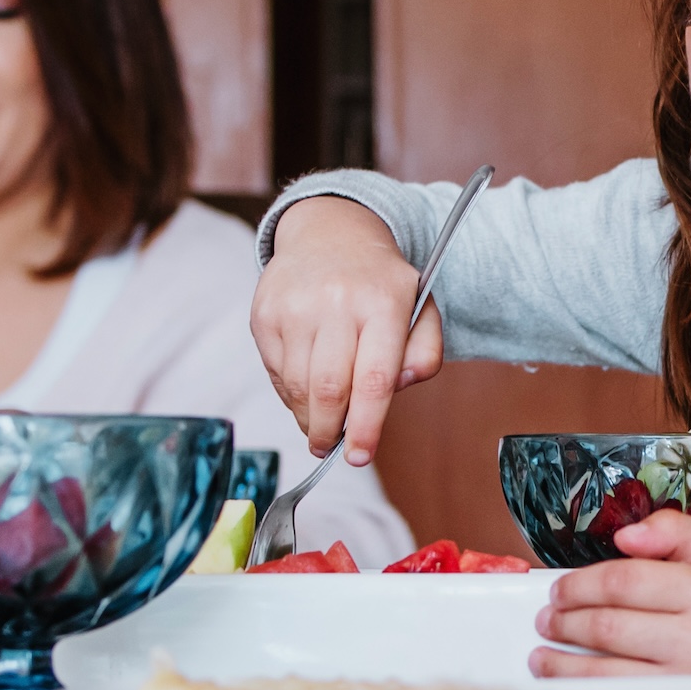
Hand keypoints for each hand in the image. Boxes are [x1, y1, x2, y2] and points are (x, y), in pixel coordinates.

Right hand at [250, 197, 444, 465]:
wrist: (329, 233)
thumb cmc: (379, 282)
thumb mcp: (420, 307)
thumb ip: (425, 352)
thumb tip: (402, 386)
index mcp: (383, 302)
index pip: (374, 379)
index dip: (366, 427)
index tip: (359, 456)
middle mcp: (336, 302)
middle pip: (329, 391)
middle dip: (331, 431)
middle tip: (334, 447)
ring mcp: (294, 307)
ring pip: (297, 388)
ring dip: (308, 418)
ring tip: (320, 423)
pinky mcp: (265, 314)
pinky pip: (275, 374)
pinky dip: (290, 395)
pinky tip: (304, 391)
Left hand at [532, 511, 690, 677]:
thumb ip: (673, 530)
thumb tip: (624, 536)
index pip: (624, 582)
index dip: (580, 584)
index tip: (560, 589)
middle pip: (608, 625)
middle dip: (565, 620)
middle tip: (547, 617)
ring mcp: (690, 679)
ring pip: (605, 667)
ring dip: (562, 660)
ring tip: (543, 650)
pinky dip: (581, 688)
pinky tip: (564, 678)